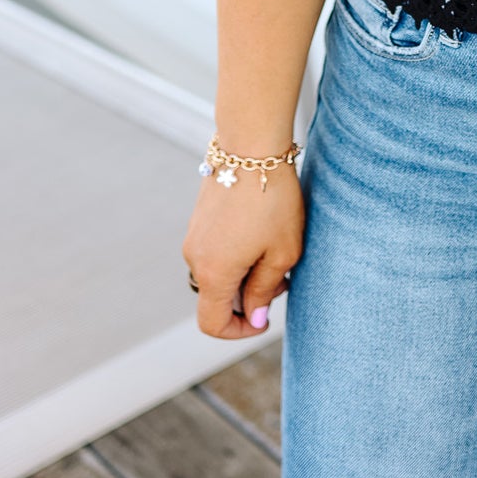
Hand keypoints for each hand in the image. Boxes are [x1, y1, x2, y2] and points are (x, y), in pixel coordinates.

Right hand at [182, 165, 304, 339]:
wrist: (252, 146)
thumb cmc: (273, 200)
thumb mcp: (282, 252)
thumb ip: (266, 290)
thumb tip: (255, 316)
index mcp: (214, 274)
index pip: (212, 324)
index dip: (239, 331)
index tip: (265, 317)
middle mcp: (195, 258)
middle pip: (215, 298)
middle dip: (247, 298)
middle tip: (281, 278)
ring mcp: (194, 236)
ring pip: (216, 273)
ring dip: (243, 274)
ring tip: (275, 250)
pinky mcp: (198, 219)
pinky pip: (214, 251)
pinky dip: (235, 254)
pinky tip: (261, 232)